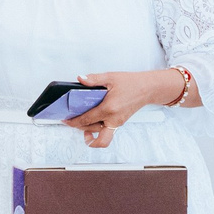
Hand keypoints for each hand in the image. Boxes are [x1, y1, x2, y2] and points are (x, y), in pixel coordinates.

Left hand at [67, 70, 184, 149]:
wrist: (148, 88)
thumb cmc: (131, 83)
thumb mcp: (111, 77)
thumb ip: (94, 79)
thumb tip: (80, 79)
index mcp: (109, 108)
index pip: (86, 119)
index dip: (73, 121)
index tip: (65, 119)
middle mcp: (114, 119)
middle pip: (92, 131)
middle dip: (78, 128)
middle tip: (69, 122)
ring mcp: (118, 123)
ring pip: (101, 136)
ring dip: (88, 132)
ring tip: (79, 124)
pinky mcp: (120, 123)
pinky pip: (107, 133)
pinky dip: (98, 132)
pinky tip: (91, 125)